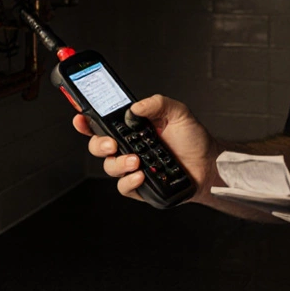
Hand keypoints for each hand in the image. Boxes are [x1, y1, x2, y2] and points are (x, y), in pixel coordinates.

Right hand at [73, 94, 218, 202]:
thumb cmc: (194, 140)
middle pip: (98, 146)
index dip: (87, 121)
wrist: (209, 165)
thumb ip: (156, 103)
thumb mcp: (178, 112)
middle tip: (111, 143)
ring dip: (118, 163)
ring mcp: (133, 168)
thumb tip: (135, 107)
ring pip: (109, 167)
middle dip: (98, 144)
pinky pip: (124, 187)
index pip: (103, 123)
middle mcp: (129, 147)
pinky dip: (129, 181)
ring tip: (135, 160)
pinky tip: (140, 175)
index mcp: (133, 129)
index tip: (80, 117)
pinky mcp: (140, 187)